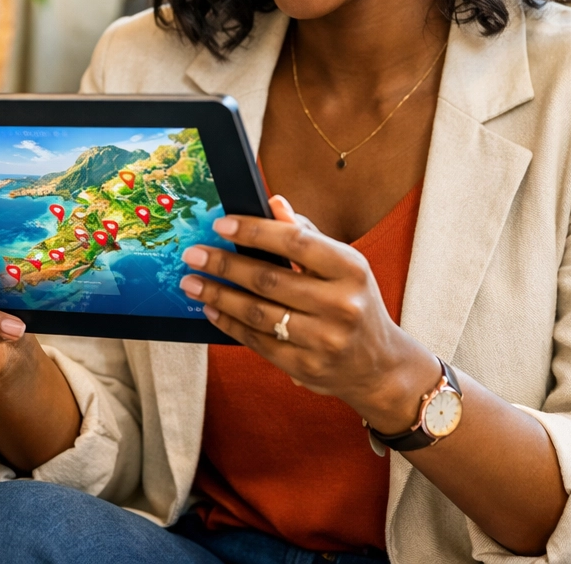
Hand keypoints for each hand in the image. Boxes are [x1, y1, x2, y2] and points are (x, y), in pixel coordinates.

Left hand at [178, 195, 440, 433]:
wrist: (379, 365)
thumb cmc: (354, 302)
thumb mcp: (343, 266)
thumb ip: (307, 235)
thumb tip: (274, 203)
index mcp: (352, 269)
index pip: (296, 242)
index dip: (254, 232)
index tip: (221, 225)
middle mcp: (342, 305)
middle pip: (270, 280)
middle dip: (225, 265)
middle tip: (193, 254)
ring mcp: (325, 340)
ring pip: (258, 313)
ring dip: (218, 295)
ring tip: (191, 282)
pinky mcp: (306, 367)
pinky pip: (258, 341)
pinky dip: (229, 323)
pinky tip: (211, 308)